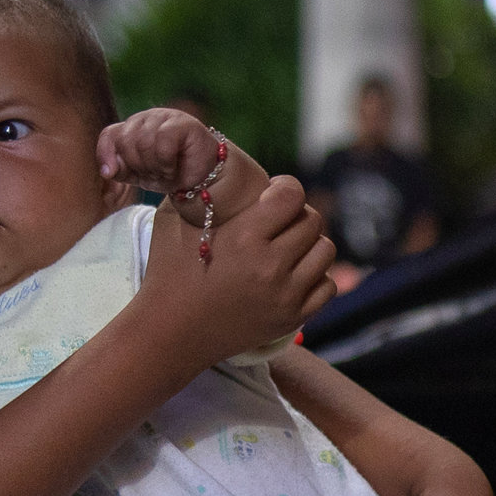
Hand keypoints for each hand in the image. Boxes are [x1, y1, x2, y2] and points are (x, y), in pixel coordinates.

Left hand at [99, 109, 259, 220]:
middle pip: (125, 141)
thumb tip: (107, 170)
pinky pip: (162, 143)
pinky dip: (166, 163)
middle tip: (154, 174)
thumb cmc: (171, 173)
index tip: (111, 174)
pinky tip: (173, 168)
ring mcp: (164, 117)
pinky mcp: (182, 122)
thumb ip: (120, 169)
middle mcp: (146, 117)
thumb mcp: (139, 175)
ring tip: (166, 171)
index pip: (109, 135)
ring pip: (143, 143)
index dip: (106, 154)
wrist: (203, 179)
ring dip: (154, 167)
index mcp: (132, 127)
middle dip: (138, 166)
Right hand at [129, 170, 334, 369]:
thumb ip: (199, 189)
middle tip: (278, 222)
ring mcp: (285, 296)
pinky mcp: (292, 319)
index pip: (292, 195)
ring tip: (287, 247)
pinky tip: (292, 275)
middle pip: (313, 221)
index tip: (274, 193)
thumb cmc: (168, 272)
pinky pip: (328, 286)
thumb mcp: (173, 220)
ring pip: (326, 251)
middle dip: (297, 215)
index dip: (285, 188)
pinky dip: (315, 277)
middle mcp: (270, 266)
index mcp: (244, 237)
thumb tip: (218, 162)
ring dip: (309, 244)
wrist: (169, 333)